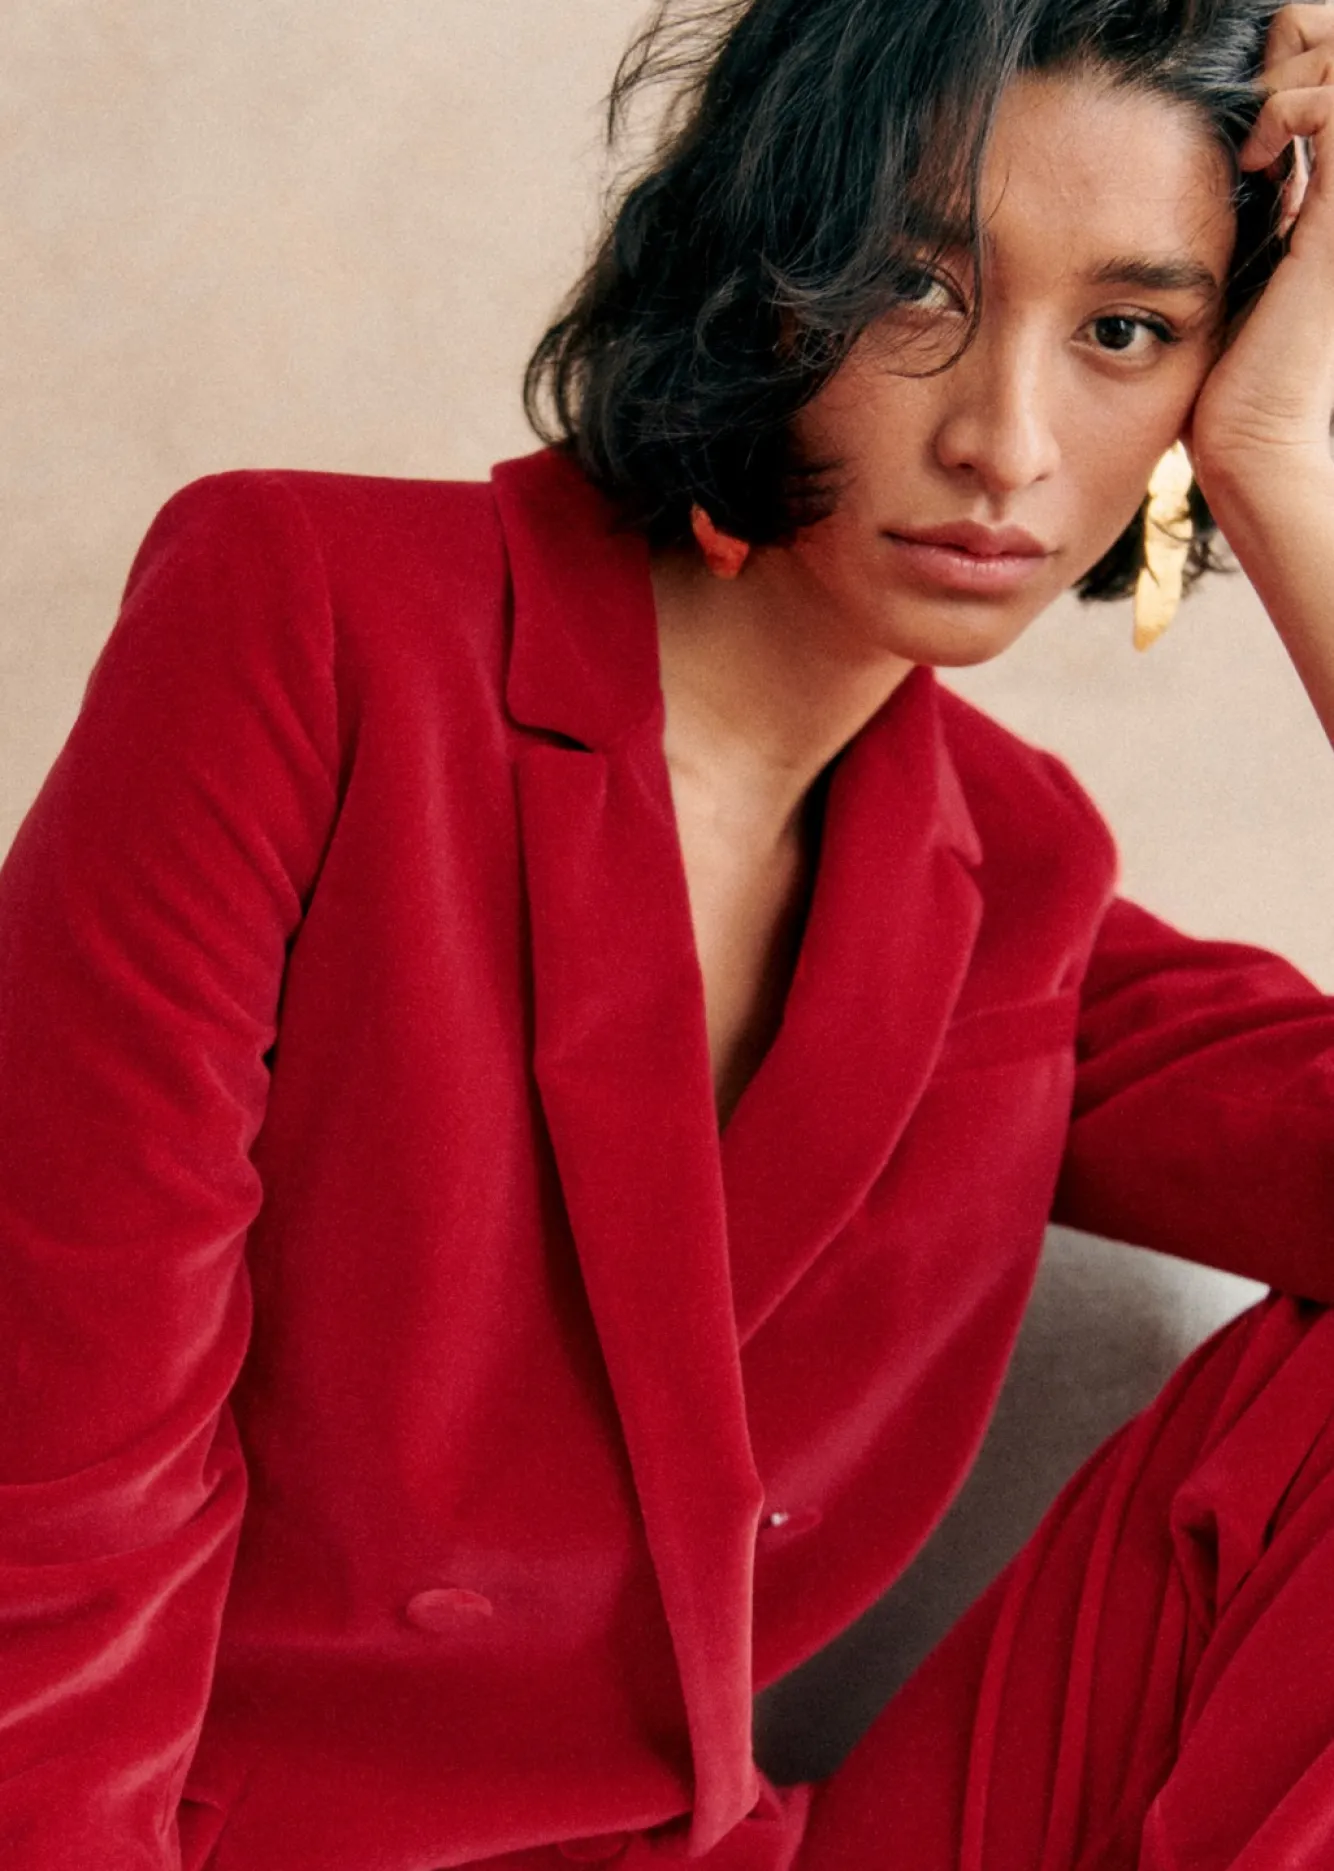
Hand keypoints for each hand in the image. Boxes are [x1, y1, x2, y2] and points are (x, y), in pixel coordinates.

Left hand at [1184, 3, 1333, 498]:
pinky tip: (1250, 162)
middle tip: (1245, 119)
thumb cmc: (1230, 376)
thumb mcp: (1238, 265)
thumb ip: (1247, 206)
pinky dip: (1286, 109)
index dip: (1291, 60)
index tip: (1240, 126)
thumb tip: (1222, 155)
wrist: (1253, 441)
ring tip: (1248, 145)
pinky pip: (1332, 103)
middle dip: (1292, 50)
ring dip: (1288, 75)